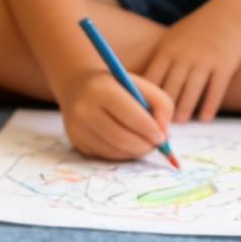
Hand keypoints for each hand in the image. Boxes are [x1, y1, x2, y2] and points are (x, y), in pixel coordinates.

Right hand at [60, 68, 174, 161]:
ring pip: (115, 150)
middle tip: (156, 145)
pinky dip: (123, 153)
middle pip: (121, 137)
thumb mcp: (140, 85)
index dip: (150, 130)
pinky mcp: (77, 142)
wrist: (78, 86)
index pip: (130, 115)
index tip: (162, 137)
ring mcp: (77, 128)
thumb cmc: (117, 86)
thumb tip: (163, 134)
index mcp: (100, 89)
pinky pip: (107, 156)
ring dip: (135, 151)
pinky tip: (127, 143)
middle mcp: (83, 109)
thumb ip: (161, 104)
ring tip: (143, 142)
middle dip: (144, 145)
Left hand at [144, 8, 240, 123]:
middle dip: (163, 109)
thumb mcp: (172, 39)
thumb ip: (159, 60)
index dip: (145, 98)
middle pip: (170, 89)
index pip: (151, 79)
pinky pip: (215, 91)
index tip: (141, 113)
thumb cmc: (197, 29)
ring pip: (191, 92)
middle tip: (159, 125)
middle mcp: (184, 57)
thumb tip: (142, 82)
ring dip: (184, 111)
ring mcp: (204, 61)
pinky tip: (206, 118)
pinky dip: (210, 106)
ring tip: (180, 123)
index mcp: (167, 51)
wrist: (230, 14)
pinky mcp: (224, 66)